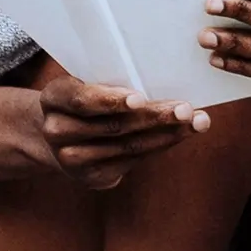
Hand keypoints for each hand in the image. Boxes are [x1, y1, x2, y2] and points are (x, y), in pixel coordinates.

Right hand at [32, 65, 208, 189]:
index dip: (109, 100)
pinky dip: (162, 146)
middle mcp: (57, 131)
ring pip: (128, 146)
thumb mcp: (87, 83)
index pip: (80, 99)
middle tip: (185, 109)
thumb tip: (161, 72)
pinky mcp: (92, 178)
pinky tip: (182, 134)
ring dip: (167, 134)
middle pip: (112, 126)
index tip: (139, 97)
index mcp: (53, 98)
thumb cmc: (86, 99)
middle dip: (153, 117)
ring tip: (197, 121)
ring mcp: (72, 159)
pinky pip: (133, 161)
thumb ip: (111, 81)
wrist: (60, 138)